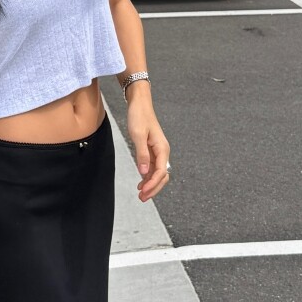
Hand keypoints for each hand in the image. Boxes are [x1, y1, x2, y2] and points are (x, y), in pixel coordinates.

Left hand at [126, 90, 169, 204]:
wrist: (139, 104)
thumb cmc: (139, 116)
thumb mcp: (138, 135)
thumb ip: (141, 154)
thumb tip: (144, 172)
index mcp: (162, 148)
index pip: (161, 172)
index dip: (152, 184)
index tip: (143, 192)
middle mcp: (163, 152)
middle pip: (162, 176)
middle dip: (153, 188)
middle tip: (142, 198)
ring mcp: (158, 152)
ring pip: (157, 174)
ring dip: (150, 185)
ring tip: (140, 194)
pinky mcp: (152, 150)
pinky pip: (152, 168)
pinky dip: (147, 177)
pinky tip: (141, 183)